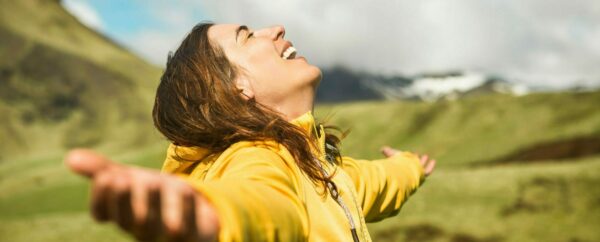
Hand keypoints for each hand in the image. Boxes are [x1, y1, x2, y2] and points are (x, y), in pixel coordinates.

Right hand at [65, 149, 218, 241]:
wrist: (195, 213)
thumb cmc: (154, 197)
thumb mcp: (129, 181)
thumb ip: (101, 171)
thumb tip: (70, 157)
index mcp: (122, 215)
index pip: (102, 212)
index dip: (101, 196)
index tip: (106, 176)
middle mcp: (140, 228)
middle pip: (128, 219)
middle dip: (123, 199)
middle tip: (121, 178)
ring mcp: (165, 234)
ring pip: (156, 224)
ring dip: (153, 203)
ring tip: (151, 181)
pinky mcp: (192, 235)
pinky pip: (188, 227)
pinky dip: (186, 208)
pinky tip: (186, 189)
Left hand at [381, 146, 435, 176]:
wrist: (403, 171)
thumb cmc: (397, 164)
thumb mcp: (393, 156)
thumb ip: (388, 152)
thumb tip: (382, 149)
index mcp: (401, 169)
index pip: (404, 164)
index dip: (406, 159)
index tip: (410, 153)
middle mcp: (408, 173)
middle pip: (412, 167)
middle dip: (414, 160)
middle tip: (417, 154)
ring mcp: (416, 174)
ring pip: (420, 168)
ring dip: (423, 162)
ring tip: (426, 156)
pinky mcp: (422, 175)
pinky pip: (427, 171)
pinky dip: (430, 166)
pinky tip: (433, 161)